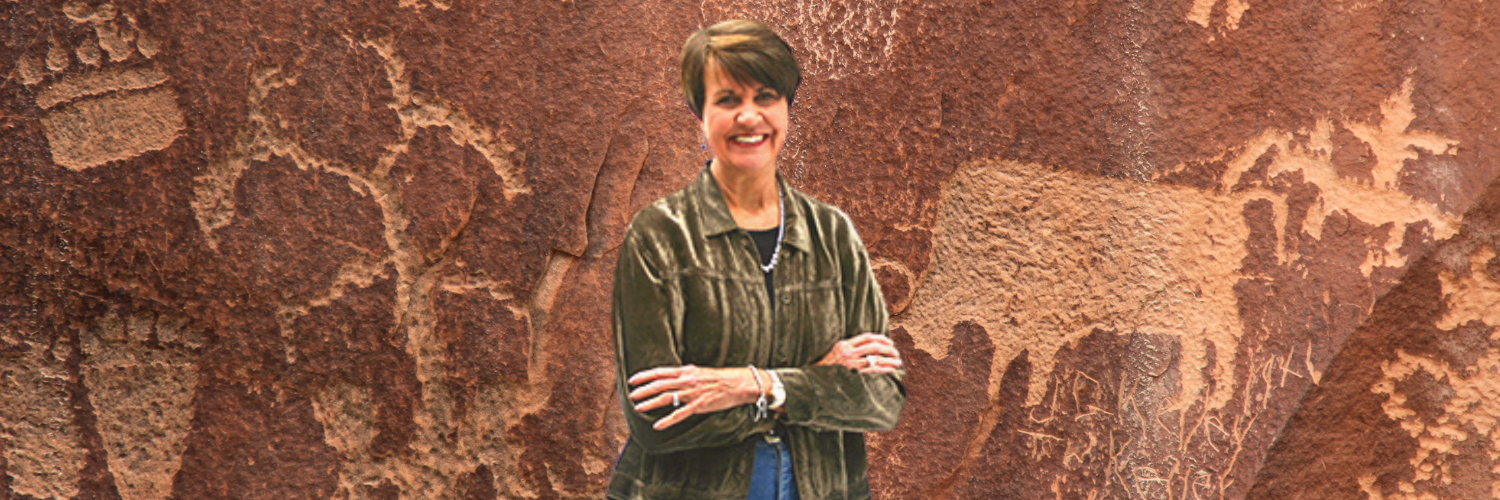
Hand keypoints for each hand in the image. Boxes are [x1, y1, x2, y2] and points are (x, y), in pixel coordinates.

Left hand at [627, 365, 762, 430]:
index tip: (632, 380)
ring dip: (650, 403)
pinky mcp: (699, 406)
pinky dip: (667, 420)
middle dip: (643, 390)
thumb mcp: (699, 371)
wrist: (738, 383)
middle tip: (631, 396)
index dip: (644, 376)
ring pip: (666, 398)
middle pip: (659, 384)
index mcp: (686, 370)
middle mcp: (686, 380)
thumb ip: (685, 373)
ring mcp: (692, 393)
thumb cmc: (720, 377)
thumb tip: (674, 374)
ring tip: (638, 408)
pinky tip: (657, 425)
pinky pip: (679, 414)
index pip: (660, 372)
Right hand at [816, 333, 902, 373]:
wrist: (817, 380)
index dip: (880, 338)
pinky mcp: (855, 375)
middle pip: (874, 346)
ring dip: (889, 360)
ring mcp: (852, 365)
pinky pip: (874, 371)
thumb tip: (870, 345)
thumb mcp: (836, 351)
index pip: (867, 337)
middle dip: (888, 348)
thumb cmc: (828, 366)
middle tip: (895, 352)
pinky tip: (891, 369)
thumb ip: (851, 347)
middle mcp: (848, 353)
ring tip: (898, 361)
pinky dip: (885, 369)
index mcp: (844, 345)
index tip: (889, 341)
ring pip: (876, 359)